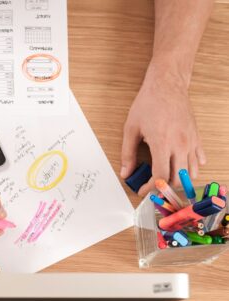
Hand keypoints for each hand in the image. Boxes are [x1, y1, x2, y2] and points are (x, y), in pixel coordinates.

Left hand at [120, 62, 205, 195]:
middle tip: (152, 186)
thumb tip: (125, 173)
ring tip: (165, 178)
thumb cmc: (148, 104)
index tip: (142, 190)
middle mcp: (180, 145)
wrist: (167, 85)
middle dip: (164, 188)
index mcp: (162, 144)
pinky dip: (191, 168)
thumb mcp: (131, 129)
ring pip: (191, 173)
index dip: (151, 188)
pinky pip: (199, 160)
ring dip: (179, 180)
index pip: (161, 177)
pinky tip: (179, 166)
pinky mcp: (197, 137)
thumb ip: (128, 154)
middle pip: (177, 179)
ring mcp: (191, 142)